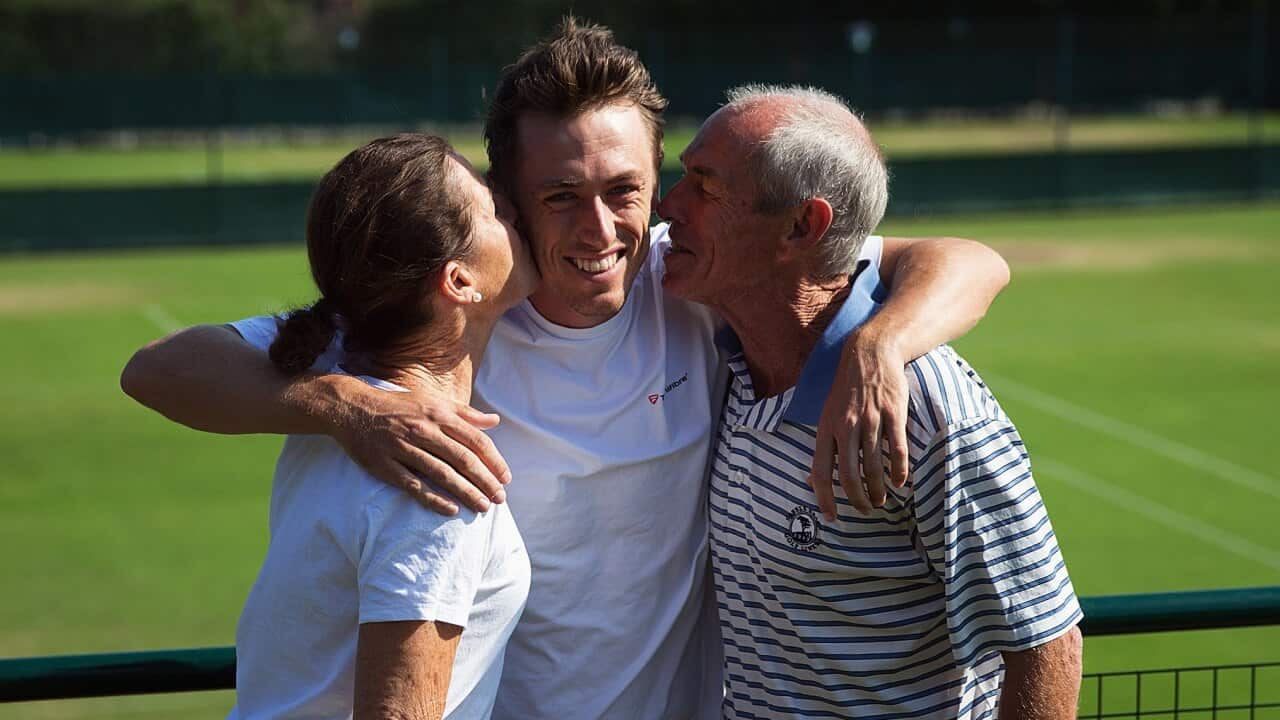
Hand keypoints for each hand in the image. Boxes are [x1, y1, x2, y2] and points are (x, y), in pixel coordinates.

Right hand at [320, 376, 511, 515]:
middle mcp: (423, 430)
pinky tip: (451, 509)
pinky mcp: (384, 465)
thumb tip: (495, 422)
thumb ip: (465, 413)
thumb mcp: (433, 401)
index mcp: (438, 414)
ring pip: (441, 474)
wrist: (353, 408)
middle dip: (485, 480)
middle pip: (462, 458)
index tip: (506, 478)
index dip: (493, 460)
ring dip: (465, 492)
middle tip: (500, 499)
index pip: (474, 439)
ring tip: (482, 507)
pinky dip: (433, 498)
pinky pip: (413, 485)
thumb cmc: (399, 406)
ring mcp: (402, 448)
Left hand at [808, 331, 909, 518]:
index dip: (824, 498)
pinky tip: (900, 482)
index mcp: (826, 428)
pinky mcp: (893, 414)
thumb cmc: (847, 389)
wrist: (870, 353)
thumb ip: (822, 447)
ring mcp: (870, 420)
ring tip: (882, 500)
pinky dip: (899, 471)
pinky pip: (897, 450)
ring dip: (879, 490)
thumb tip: (810, 480)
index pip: (820, 471)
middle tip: (865, 510)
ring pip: (874, 466)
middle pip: (849, 475)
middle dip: (857, 500)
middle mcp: (845, 426)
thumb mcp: (826, 414)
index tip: (832, 517)